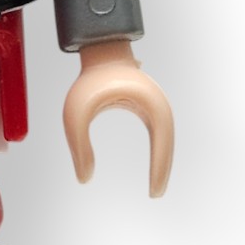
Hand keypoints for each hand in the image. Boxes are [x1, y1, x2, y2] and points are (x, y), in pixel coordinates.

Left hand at [62, 40, 173, 196]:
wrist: (100, 49)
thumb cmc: (88, 79)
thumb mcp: (76, 114)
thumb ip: (78, 146)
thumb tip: (84, 179)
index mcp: (149, 106)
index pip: (162, 147)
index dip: (159, 171)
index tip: (154, 193)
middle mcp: (159, 106)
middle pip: (167, 146)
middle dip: (163, 171)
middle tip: (156, 194)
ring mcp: (156, 105)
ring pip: (165, 140)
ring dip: (163, 162)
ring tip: (156, 187)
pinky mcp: (149, 106)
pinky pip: (159, 134)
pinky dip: (159, 151)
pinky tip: (154, 166)